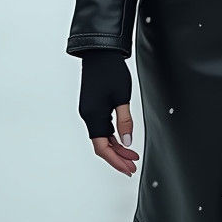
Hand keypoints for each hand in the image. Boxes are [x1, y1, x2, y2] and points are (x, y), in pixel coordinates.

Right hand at [78, 49, 139, 176]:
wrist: (100, 53)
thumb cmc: (110, 71)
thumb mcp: (122, 97)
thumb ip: (125, 122)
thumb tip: (127, 142)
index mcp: (93, 115)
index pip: (102, 148)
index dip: (116, 161)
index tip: (128, 168)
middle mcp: (88, 115)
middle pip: (101, 145)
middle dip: (117, 157)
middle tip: (132, 166)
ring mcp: (89, 110)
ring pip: (102, 136)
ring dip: (116, 147)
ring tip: (131, 155)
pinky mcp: (93, 105)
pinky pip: (102, 127)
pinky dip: (112, 136)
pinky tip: (123, 139)